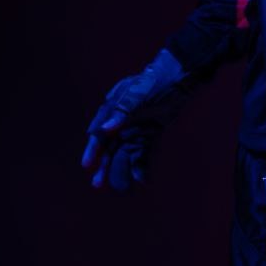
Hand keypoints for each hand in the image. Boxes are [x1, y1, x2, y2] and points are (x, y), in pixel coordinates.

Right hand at [81, 48, 188, 190]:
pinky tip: (141, 179)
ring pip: (124, 153)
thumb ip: (121, 111)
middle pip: (109, 147)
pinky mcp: (150, 133)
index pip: (99, 133)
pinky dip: (141, 165)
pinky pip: (143, 152)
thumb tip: (106, 130)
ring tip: (119, 188)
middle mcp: (121, 122)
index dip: (92, 149)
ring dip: (120, 169)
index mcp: (112, 110)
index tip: (87, 164)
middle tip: (98, 184)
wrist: (178, 77)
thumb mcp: (136, 93)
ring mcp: (136, 128)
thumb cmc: (153, 81)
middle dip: (103, 165)